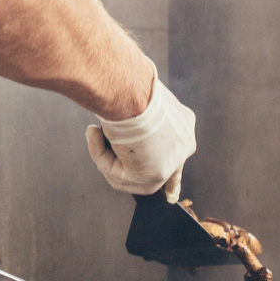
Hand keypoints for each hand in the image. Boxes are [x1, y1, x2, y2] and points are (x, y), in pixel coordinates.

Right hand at [85, 74, 194, 202]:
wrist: (129, 88)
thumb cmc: (126, 84)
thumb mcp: (132, 100)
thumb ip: (129, 121)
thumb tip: (104, 132)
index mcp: (182, 123)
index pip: (179, 153)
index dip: (172, 177)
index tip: (172, 196)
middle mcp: (184, 143)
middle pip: (157, 172)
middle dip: (133, 177)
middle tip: (111, 170)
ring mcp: (173, 160)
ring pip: (132, 175)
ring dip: (107, 156)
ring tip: (96, 131)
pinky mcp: (156, 173)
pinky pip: (119, 175)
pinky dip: (101, 156)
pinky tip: (95, 134)